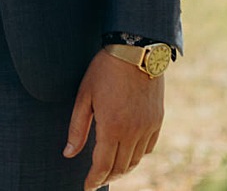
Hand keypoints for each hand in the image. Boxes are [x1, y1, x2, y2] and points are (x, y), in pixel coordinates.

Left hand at [64, 48, 163, 189]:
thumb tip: (68, 154)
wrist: (137, 49)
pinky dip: (138, 156)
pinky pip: (149, 147)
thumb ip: (77, 128)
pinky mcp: (158, 119)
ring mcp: (148, 126)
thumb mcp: (84, 96)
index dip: (94, 180)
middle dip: (107, 177)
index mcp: (112, 127)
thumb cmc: (105, 69)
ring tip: (111, 170)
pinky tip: (128, 153)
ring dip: (122, 169)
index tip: (87, 187)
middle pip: (120, 167)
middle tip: (97, 179)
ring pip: (136, 160)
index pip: (103, 166)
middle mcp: (133, 131)